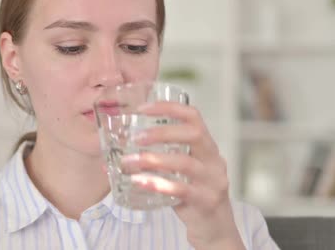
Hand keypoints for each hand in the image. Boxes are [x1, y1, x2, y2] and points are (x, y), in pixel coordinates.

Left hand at [120, 101, 244, 249]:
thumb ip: (159, 159)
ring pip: (185, 163)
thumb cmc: (193, 194)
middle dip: (162, 132)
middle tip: (136, 137)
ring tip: (129, 161)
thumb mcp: (181, 172)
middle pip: (193, 134)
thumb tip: (119, 153)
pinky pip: (182, 190)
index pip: (194, 116)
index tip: (143, 109)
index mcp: (207, 147)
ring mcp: (213, 181)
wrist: (215, 228)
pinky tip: (139, 182)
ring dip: (153, 160)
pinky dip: (158, 184)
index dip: (169, 107)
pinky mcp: (206, 201)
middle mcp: (214, 160)